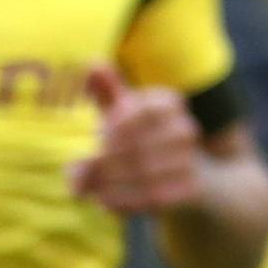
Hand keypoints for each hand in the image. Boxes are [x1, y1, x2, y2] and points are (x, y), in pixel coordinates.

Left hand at [65, 66, 211, 212]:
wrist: (191, 174)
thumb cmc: (145, 135)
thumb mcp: (125, 110)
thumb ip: (107, 91)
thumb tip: (93, 63)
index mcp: (168, 101)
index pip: (137, 111)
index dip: (112, 127)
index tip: (93, 139)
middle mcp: (185, 128)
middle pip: (136, 146)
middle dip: (102, 163)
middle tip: (76, 173)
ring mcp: (191, 160)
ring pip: (142, 174)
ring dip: (108, 184)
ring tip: (86, 190)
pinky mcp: (191, 189)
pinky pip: (153, 197)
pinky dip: (125, 203)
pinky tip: (104, 204)